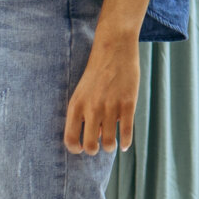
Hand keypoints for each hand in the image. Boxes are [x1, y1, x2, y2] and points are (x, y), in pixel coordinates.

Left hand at [64, 25, 141, 154]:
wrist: (114, 48)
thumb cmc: (96, 72)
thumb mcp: (82, 91)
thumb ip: (83, 113)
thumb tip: (92, 137)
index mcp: (76, 105)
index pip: (70, 139)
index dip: (76, 149)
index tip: (81, 148)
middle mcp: (91, 109)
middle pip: (90, 145)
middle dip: (94, 150)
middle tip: (98, 147)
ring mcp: (110, 107)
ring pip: (109, 142)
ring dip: (110, 147)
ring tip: (112, 144)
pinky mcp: (128, 104)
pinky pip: (126, 133)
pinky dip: (125, 143)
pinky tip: (124, 144)